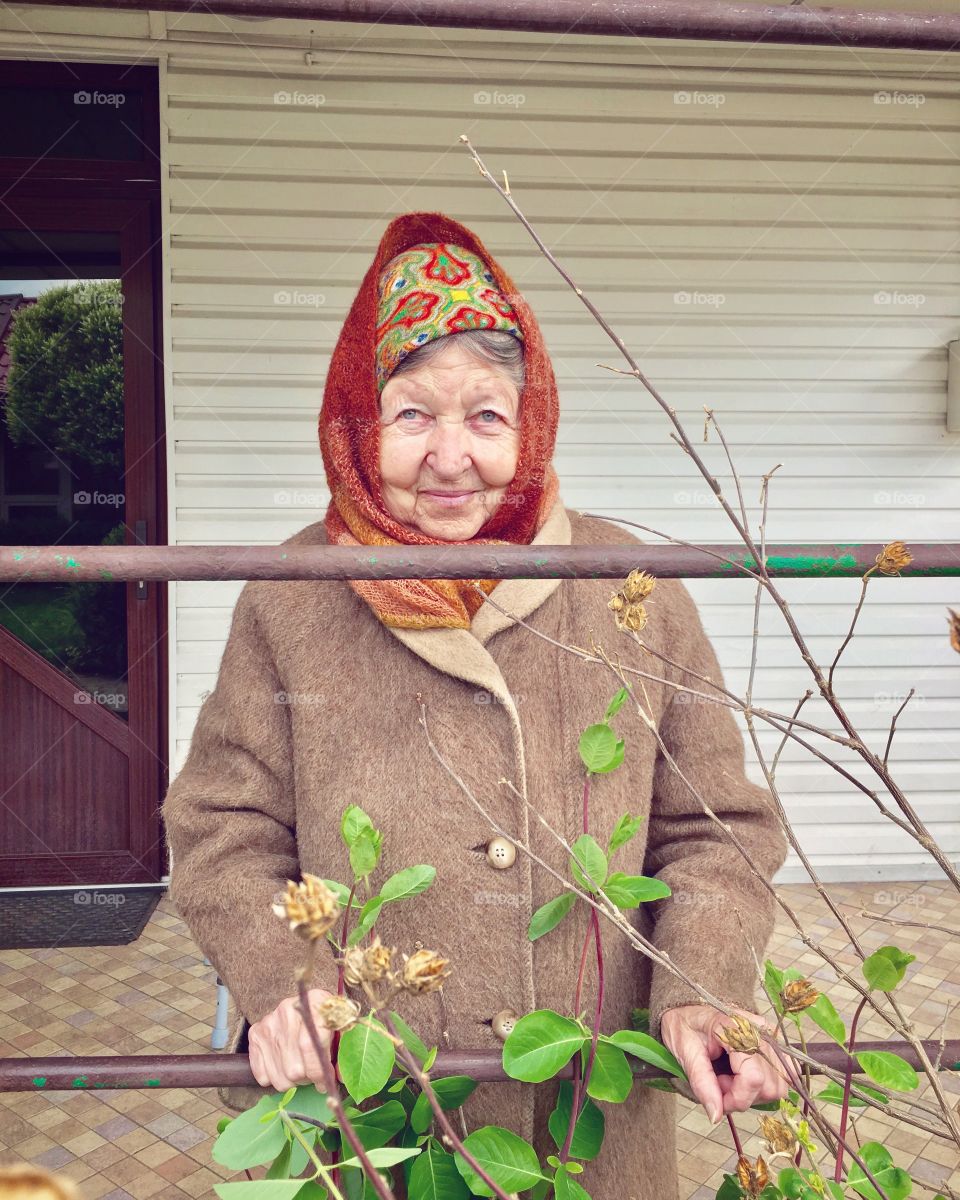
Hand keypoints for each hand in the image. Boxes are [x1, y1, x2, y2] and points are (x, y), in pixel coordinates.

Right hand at [248, 988, 333, 1091]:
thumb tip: (340, 1079)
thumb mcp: (343, 1029)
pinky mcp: (255, 1033)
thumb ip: (345, 1052)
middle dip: (308, 1080)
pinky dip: (274, 1079)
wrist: (306, 1004)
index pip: (310, 1047)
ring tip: (301, 1070)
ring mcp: (269, 1022)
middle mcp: (288, 1011)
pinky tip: (284, 1066)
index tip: (325, 1083)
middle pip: (294, 1068)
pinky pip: (262, 1075)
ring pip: (279, 1077)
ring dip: (293, 1082)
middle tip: (314, 1075)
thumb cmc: (329, 1020)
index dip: (319, 1072)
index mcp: (314, 1003)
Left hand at [660, 1004, 793, 1122]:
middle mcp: (759, 1030)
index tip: (718, 1098)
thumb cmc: (684, 1023)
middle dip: (743, 1095)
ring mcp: (769, 1035)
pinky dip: (762, 1085)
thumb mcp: (684, 1050)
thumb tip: (716, 1116)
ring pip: (779, 1085)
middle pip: (770, 1085)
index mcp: (735, 1028)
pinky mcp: (772, 1042)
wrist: (688, 1006)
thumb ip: (701, 1083)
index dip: (737, 1098)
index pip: (754, 1078)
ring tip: (729, 1077)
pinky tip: (741, 1075)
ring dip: (754, 1091)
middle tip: (719, 1083)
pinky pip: (781, 1076)